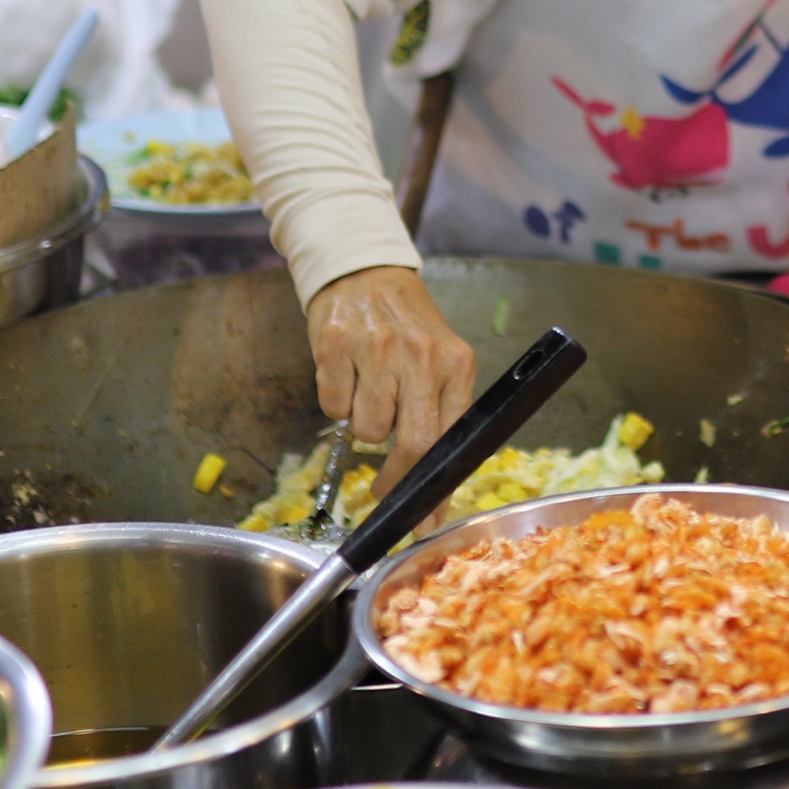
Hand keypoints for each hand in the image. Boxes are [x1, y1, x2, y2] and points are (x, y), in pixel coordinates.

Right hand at [307, 265, 475, 491]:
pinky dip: (338, 402)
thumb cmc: (407, 325)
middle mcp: (419, 354)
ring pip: (366, 430)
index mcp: (455, 362)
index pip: (448, 439)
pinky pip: (333, 406)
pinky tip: (349, 375)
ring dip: (365, 424)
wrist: (364, 270)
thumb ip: (442, 411)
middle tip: (382, 488)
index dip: (435, 487)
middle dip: (394, 477)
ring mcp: (375, 348)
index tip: (424, 518)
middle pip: (410, 443)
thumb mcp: (441, 358)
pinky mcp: (335, 344)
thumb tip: (436, 487)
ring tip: (371, 391)